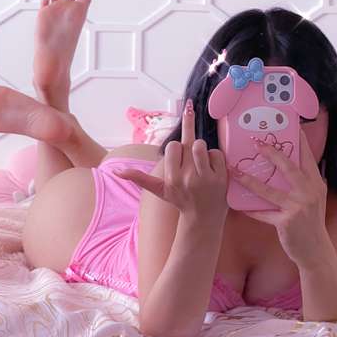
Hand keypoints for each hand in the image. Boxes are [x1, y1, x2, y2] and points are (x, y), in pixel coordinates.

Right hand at [115, 99, 228, 225]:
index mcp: (172, 179)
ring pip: (203, 145)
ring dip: (202, 150)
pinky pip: (217, 153)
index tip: (179, 154)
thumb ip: (139, 178)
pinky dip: (216, 158)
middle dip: (191, 142)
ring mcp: (205, 178)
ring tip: (201, 162)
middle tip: (191, 117)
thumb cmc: (180, 200)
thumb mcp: (159, 190)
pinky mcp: (221, 178)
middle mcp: (187, 178)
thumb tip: (116, 171)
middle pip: (189, 141)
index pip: (174, 145)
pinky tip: (212, 169)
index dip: (177, 148)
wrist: (203, 219)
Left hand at [228, 128, 327, 266]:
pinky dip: (250, 209)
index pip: (307, 157)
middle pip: (288, 167)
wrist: (316, 251)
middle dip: (271, 152)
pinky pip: (264, 213)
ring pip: (270, 190)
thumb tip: (289, 163)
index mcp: (316, 183)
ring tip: (235, 171)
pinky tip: (238, 205)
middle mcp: (309, 192)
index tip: (290, 126)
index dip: (298, 141)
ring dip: (250, 180)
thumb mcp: (314, 198)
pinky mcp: (287, 222)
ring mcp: (298, 207)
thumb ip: (305, 182)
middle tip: (255, 142)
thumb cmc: (311, 223)